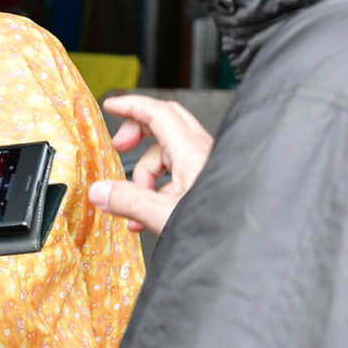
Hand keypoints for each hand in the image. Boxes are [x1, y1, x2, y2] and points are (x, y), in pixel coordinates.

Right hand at [90, 94, 215, 235]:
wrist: (247, 242)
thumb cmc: (218, 227)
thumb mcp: (164, 215)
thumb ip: (128, 202)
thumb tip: (100, 191)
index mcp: (191, 151)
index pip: (156, 112)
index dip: (131, 105)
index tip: (111, 105)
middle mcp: (201, 152)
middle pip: (164, 125)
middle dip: (138, 136)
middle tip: (119, 147)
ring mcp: (205, 166)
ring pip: (168, 155)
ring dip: (146, 175)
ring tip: (137, 204)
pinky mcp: (207, 183)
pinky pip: (177, 175)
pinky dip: (159, 189)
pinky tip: (149, 215)